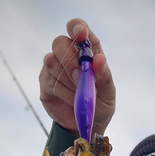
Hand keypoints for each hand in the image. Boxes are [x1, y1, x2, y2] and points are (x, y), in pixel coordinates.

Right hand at [39, 18, 115, 137]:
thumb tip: (99, 59)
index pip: (78, 30)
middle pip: (59, 42)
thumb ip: (104, 76)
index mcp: (87, 52)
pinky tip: (71, 100)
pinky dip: (62, 91)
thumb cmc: (100, 106)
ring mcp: (54, 69)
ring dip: (67, 79)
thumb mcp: (108, 94)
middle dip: (70, 59)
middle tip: (80, 77)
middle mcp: (68, 56)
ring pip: (51, 61)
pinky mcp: (45, 83)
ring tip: (79, 94)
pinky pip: (48, 79)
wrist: (87, 127)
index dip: (77, 28)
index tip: (81, 34)